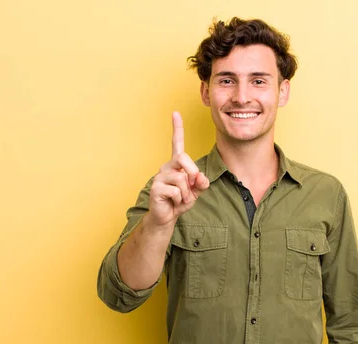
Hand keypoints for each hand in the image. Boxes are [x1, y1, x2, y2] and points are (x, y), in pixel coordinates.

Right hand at [146, 112, 209, 226]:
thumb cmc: (180, 200)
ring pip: (181, 178)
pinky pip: (176, 190)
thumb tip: (200, 176)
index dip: (177, 128)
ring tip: (181, 198)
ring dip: (187, 192)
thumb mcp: (196, 190)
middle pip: (183, 159)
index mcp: (176, 164)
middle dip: (193, 173)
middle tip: (193, 187)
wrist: (168, 217)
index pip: (177, 143)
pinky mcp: (155, 188)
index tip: (175, 113)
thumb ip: (202, 182)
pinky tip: (173, 202)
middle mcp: (167, 167)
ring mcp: (159, 176)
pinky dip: (180, 199)